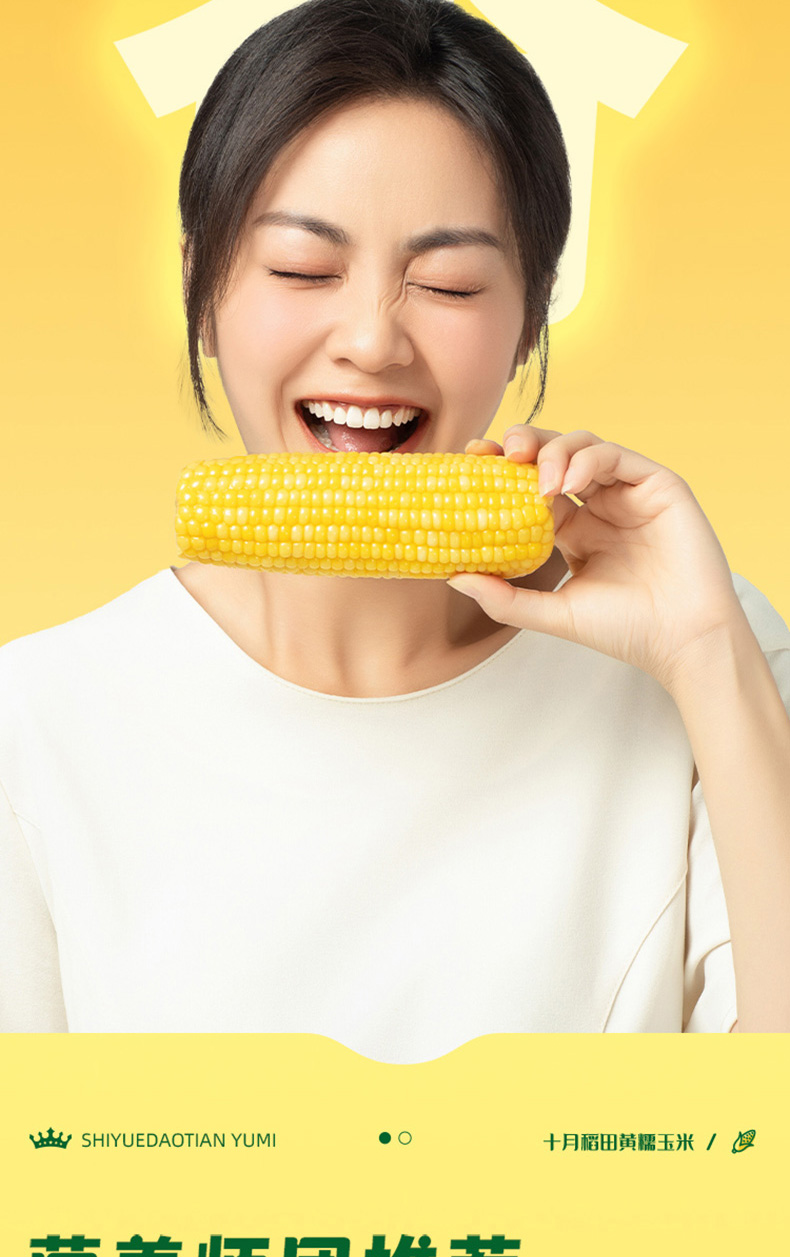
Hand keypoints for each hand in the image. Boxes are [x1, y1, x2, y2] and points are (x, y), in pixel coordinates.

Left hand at [454, 426, 747, 691]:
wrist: (681, 642)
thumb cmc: (624, 630)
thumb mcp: (553, 612)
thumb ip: (505, 598)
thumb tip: (452, 577)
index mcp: (574, 529)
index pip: (529, 485)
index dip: (501, 468)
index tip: (472, 461)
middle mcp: (599, 505)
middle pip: (553, 454)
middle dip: (523, 443)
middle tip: (498, 453)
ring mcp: (629, 493)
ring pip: (584, 446)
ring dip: (553, 451)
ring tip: (536, 480)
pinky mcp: (659, 485)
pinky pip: (617, 455)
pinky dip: (588, 460)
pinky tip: (566, 484)